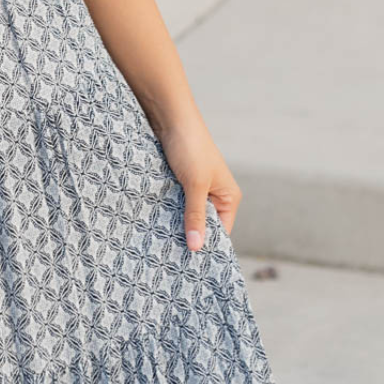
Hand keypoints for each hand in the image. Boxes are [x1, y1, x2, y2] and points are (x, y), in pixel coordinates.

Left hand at [154, 113, 241, 252]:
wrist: (171, 117)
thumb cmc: (190, 148)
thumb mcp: (195, 185)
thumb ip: (195, 216)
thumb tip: (197, 247)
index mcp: (229, 197)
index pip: (221, 232)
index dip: (207, 247)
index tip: (190, 266)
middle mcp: (215, 194)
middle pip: (203, 225)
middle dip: (190, 237)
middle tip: (171, 259)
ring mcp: (196, 188)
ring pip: (186, 214)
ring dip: (175, 224)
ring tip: (161, 245)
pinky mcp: (179, 181)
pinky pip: (174, 203)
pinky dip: (166, 211)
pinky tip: (154, 224)